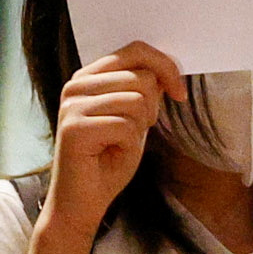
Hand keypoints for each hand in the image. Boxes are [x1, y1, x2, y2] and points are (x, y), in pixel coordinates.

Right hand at [40, 43, 174, 247]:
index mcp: (89, 76)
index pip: (135, 50)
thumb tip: (166, 71)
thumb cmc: (107, 162)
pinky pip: (126, 126)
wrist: (81, 203)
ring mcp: (73, 105)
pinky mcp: (75, 128)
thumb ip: (144, 92)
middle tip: (137, 131)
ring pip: (136, 101)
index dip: (165, 67)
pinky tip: (112, 154)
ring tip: (120, 144)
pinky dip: (129, 146)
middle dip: (152, 108)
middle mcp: (76, 85)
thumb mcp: (133, 120)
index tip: (179, 93)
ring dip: (139, 129)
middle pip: (141, 77)